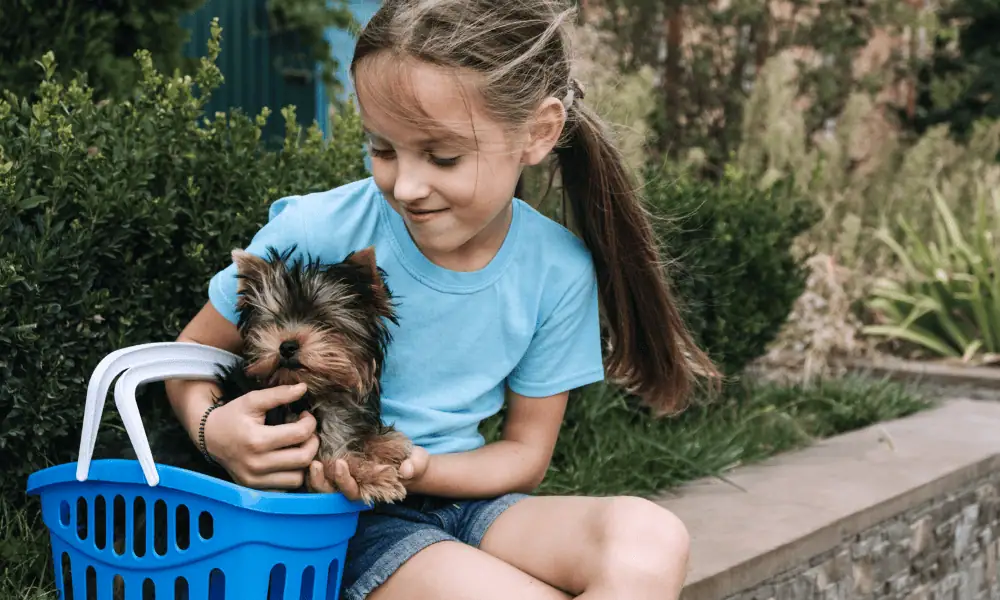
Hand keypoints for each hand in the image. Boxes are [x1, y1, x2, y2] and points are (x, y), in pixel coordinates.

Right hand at [203, 382, 318, 489]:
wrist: (209, 437)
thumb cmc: (233, 416)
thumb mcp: (252, 400)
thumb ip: (279, 394)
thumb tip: (303, 388)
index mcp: (257, 440)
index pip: (300, 435)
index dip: (310, 423)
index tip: (305, 416)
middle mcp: (257, 464)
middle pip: (303, 458)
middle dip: (312, 442)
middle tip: (306, 432)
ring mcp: (255, 480)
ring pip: (298, 477)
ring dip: (304, 461)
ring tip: (298, 446)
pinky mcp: (255, 488)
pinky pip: (285, 488)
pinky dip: (292, 475)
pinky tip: (288, 460)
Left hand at [305, 446, 430, 499]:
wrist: (408, 460)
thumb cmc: (412, 464)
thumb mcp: (417, 463)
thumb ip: (414, 466)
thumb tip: (406, 470)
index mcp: (371, 491)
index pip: (352, 493)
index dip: (344, 482)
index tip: (340, 464)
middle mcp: (355, 488)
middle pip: (331, 493)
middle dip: (322, 482)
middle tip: (316, 463)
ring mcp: (346, 479)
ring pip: (323, 485)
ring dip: (314, 475)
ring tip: (310, 458)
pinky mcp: (341, 468)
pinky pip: (323, 471)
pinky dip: (316, 464)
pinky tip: (312, 447)